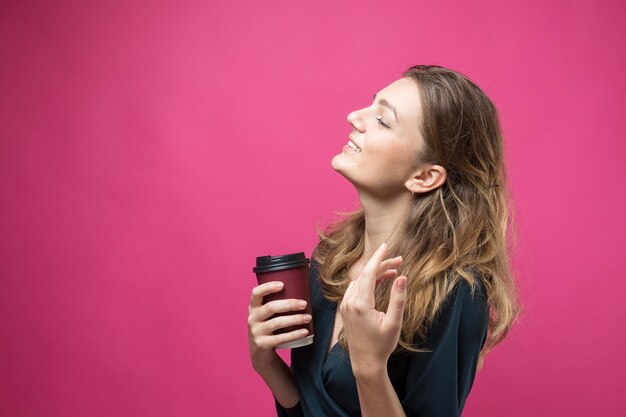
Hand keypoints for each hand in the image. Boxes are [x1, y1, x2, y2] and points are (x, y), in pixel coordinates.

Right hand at [247, 281, 311, 371]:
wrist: (260, 352)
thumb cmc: (269, 327)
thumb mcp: (267, 315)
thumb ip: (277, 303)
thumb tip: (302, 288)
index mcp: (253, 307)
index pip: (256, 293)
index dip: (268, 287)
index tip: (283, 284)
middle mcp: (252, 318)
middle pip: (270, 307)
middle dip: (289, 304)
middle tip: (304, 304)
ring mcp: (256, 332)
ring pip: (276, 322)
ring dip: (295, 319)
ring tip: (308, 317)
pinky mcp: (262, 344)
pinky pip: (280, 338)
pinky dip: (294, 334)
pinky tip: (305, 331)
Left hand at [339, 242, 406, 374]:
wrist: (365, 362)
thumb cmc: (381, 345)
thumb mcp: (394, 323)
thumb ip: (398, 299)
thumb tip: (402, 277)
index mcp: (361, 304)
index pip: (368, 273)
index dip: (378, 258)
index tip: (386, 246)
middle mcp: (349, 302)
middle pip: (365, 275)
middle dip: (382, 264)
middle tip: (400, 261)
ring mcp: (345, 305)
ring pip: (360, 280)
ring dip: (376, 273)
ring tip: (394, 270)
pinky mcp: (346, 308)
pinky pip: (356, 288)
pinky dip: (369, 281)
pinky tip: (382, 280)